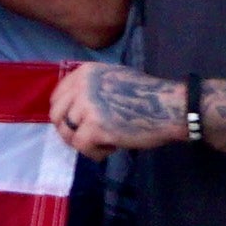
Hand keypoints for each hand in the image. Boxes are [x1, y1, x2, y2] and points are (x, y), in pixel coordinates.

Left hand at [49, 63, 195, 158]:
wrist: (169, 107)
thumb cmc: (146, 95)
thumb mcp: (113, 78)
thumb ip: (90, 87)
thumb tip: (69, 107)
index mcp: (85, 72)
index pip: (57, 96)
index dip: (64, 114)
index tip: (76, 124)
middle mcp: (82, 86)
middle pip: (56, 116)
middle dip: (70, 131)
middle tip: (87, 138)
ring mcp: (87, 106)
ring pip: (68, 134)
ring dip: (85, 143)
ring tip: (105, 142)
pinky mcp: (95, 128)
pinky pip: (81, 147)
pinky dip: (95, 152)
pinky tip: (112, 147)